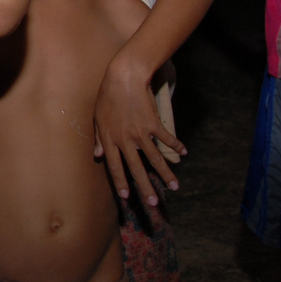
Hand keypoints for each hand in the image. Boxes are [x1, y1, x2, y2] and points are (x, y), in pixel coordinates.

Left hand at [94, 60, 184, 202]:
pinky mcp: (153, 124)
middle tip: (154, 203)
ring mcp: (140, 133)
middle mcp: (125, 140)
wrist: (124, 78)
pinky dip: (176, 145)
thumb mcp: (97, 117)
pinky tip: (184, 153)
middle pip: (136, 169)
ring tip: (174, 186)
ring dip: (166, 174)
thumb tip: (97, 154)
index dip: (121, 182)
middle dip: (146, 187)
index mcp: (109, 140)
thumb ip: (98, 138)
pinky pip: (166, 139)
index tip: (127, 197)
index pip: (115, 167)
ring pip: (154, 158)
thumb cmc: (107, 96)